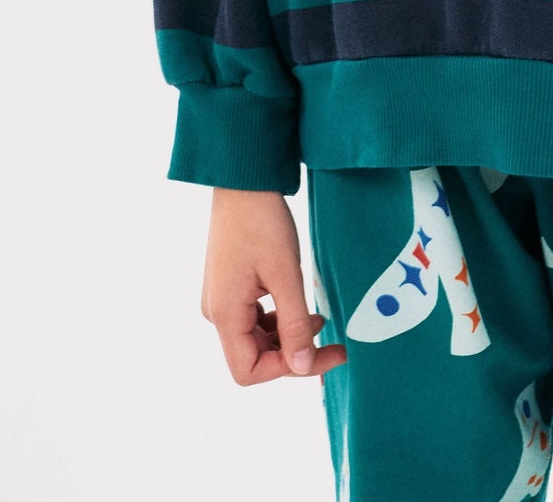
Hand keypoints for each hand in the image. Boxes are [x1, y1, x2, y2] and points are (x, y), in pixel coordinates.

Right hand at [200, 187, 347, 385]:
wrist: (244, 180)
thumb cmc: (263, 221)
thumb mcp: (286, 274)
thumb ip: (294, 324)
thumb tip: (302, 368)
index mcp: (225, 314)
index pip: (248, 371)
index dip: (287, 370)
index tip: (325, 354)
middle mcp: (217, 312)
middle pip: (254, 357)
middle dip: (294, 354)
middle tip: (334, 344)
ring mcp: (222, 299)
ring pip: (256, 340)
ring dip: (288, 337)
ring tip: (320, 319)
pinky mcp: (230, 287)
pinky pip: (254, 319)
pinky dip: (279, 320)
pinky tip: (301, 306)